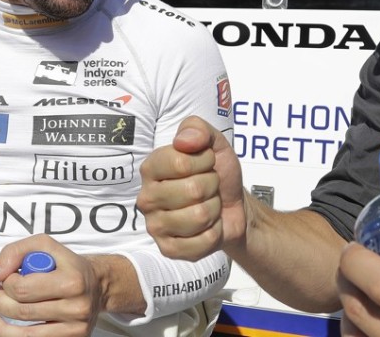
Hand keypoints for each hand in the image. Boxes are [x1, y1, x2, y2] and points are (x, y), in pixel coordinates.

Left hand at [0, 234, 140, 335]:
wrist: (98, 286)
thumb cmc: (67, 266)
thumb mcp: (45, 246)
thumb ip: (16, 252)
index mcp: (72, 281)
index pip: (22, 289)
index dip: (7, 282)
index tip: (10, 278)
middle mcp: (77, 307)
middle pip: (21, 311)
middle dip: (1, 301)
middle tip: (1, 293)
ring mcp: (75, 328)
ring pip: (23, 334)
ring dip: (2, 323)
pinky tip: (6, 327)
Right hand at [137, 116, 246, 261]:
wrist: (233, 205)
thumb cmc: (217, 173)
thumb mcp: (214, 142)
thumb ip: (197, 129)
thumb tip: (184, 141)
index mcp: (151, 168)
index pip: (181, 162)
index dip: (205, 161)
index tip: (206, 163)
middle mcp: (146, 197)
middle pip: (193, 190)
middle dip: (212, 186)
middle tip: (209, 187)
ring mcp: (155, 226)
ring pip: (200, 217)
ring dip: (214, 209)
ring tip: (209, 205)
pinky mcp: (168, 249)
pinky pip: (203, 241)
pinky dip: (215, 232)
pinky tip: (208, 226)